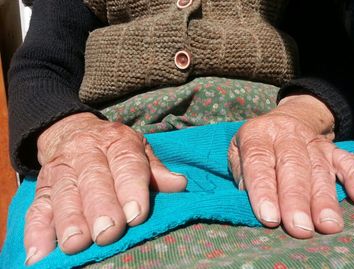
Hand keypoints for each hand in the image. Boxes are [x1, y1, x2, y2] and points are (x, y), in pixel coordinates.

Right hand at [24, 113, 186, 264]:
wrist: (74, 131)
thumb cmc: (115, 149)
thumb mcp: (139, 150)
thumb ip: (156, 170)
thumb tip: (180, 185)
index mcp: (118, 142)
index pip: (126, 164)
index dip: (131, 188)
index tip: (136, 215)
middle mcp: (87, 153)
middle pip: (93, 180)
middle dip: (101, 207)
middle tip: (108, 233)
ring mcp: (62, 170)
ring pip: (64, 194)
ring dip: (69, 220)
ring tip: (76, 244)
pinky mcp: (43, 187)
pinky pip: (38, 207)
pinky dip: (36, 230)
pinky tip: (40, 252)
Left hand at [228, 95, 353, 237]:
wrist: (283, 120)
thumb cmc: (256, 146)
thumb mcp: (237, 152)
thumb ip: (242, 175)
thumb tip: (250, 203)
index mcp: (257, 134)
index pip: (258, 161)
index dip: (263, 190)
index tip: (269, 218)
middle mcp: (286, 134)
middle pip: (292, 166)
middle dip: (296, 199)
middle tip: (300, 228)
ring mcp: (311, 140)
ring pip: (319, 168)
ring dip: (324, 198)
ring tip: (327, 225)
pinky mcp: (332, 148)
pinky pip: (347, 161)